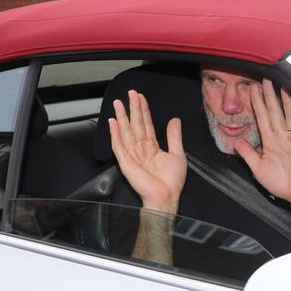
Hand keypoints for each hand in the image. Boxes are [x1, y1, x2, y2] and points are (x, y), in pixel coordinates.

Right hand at [108, 90, 186, 214]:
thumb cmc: (171, 182)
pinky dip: (115, 134)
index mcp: (151, 147)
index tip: (140, 97)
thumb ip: (174, 136)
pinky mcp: (127, 163)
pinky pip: (119, 146)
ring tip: (118, 103)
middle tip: (130, 93)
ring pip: (126, 131)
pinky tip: (113, 123)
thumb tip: (174, 120)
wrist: (167, 197)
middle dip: (132, 108)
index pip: (146, 124)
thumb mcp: (178, 154)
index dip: (143, 110)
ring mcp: (132, 155)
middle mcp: (140, 149)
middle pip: (135, 124)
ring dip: (121, 117)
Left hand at [234, 79, 290, 215]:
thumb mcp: (257, 168)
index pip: (262, 118)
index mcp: (269, 142)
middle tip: (266, 80)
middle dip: (270, 96)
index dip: (258, 104)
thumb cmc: (279, 182)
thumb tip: (236, 142)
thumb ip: (248, 154)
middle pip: (275, 113)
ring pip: (289, 117)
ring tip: (283, 88)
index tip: (253, 90)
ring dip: (286, 103)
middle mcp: (281, 138)